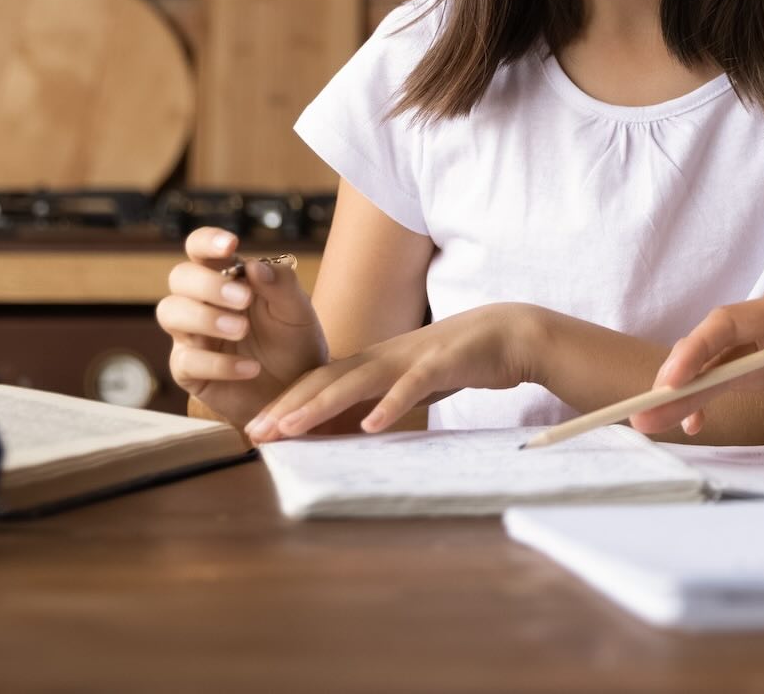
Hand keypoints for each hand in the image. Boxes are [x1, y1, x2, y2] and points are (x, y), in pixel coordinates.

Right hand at [157, 229, 327, 429]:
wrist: (298, 392)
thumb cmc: (294, 344)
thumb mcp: (298, 311)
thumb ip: (282, 285)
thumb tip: (254, 266)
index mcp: (228, 278)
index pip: (200, 249)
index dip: (207, 241)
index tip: (230, 245)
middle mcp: (202, 302)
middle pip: (180, 277)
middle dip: (207, 284)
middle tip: (243, 300)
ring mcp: (191, 336)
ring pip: (170, 313)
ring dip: (204, 318)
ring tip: (242, 330)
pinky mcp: (190, 371)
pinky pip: (187, 361)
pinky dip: (219, 364)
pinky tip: (251, 368)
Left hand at [244, 303, 542, 442]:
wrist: (510, 332)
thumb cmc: (461, 358)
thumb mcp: (412, 379)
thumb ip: (383, 396)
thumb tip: (354, 425)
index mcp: (376, 361)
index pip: (319, 381)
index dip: (285, 403)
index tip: (255, 429)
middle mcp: (385, 356)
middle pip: (326, 379)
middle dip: (286, 406)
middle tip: (253, 432)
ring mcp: (412, 356)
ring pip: (356, 380)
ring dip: (319, 405)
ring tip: (289, 428)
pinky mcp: (443, 362)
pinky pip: (412, 385)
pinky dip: (390, 404)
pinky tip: (371, 426)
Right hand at [631, 288, 763, 437]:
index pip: (732, 322)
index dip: (699, 348)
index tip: (675, 379)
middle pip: (711, 347)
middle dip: (677, 377)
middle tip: (644, 412)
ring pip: (712, 367)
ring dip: (682, 393)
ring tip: (649, 424)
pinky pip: (726, 382)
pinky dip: (706, 400)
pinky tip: (693, 424)